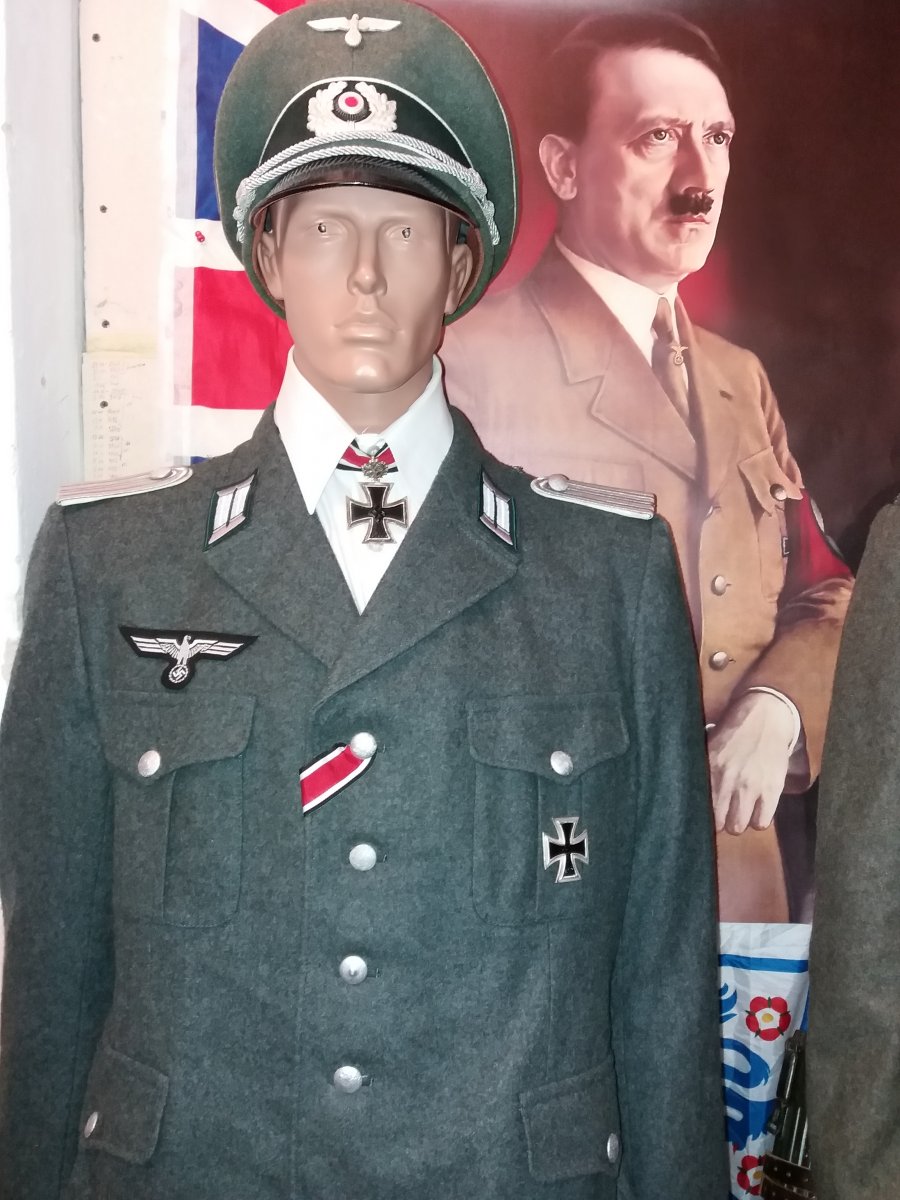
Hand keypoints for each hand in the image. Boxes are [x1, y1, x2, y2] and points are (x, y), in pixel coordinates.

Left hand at [708, 691, 794, 834]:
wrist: (766, 719)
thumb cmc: (734, 734)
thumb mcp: (710, 747)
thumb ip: (701, 769)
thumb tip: (681, 791)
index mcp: (710, 768)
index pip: (700, 807)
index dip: (703, 816)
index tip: (705, 816)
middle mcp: (728, 779)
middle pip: (719, 823)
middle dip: (721, 823)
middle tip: (724, 816)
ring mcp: (751, 786)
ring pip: (738, 826)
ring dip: (739, 823)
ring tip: (740, 813)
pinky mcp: (771, 789)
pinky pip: (761, 822)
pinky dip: (758, 821)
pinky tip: (756, 811)